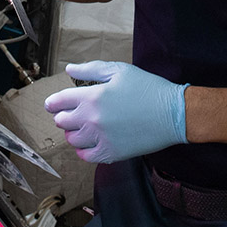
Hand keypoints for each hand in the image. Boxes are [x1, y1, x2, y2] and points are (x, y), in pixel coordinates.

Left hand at [44, 61, 187, 163]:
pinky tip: (93, 141)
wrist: (173, 113)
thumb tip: (69, 69)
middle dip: (65, 116)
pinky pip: (85, 156)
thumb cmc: (147, 88)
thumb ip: (90, 70)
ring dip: (75, 132)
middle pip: (61, 122)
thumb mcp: (119, 71)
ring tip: (85, 126)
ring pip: (72, 140)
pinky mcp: (111, 153)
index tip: (52, 104)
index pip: (58, 102)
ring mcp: (101, 138)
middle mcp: (92, 119)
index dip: (53, 103)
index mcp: (92, 96)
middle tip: (74, 113)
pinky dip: (84, 149)